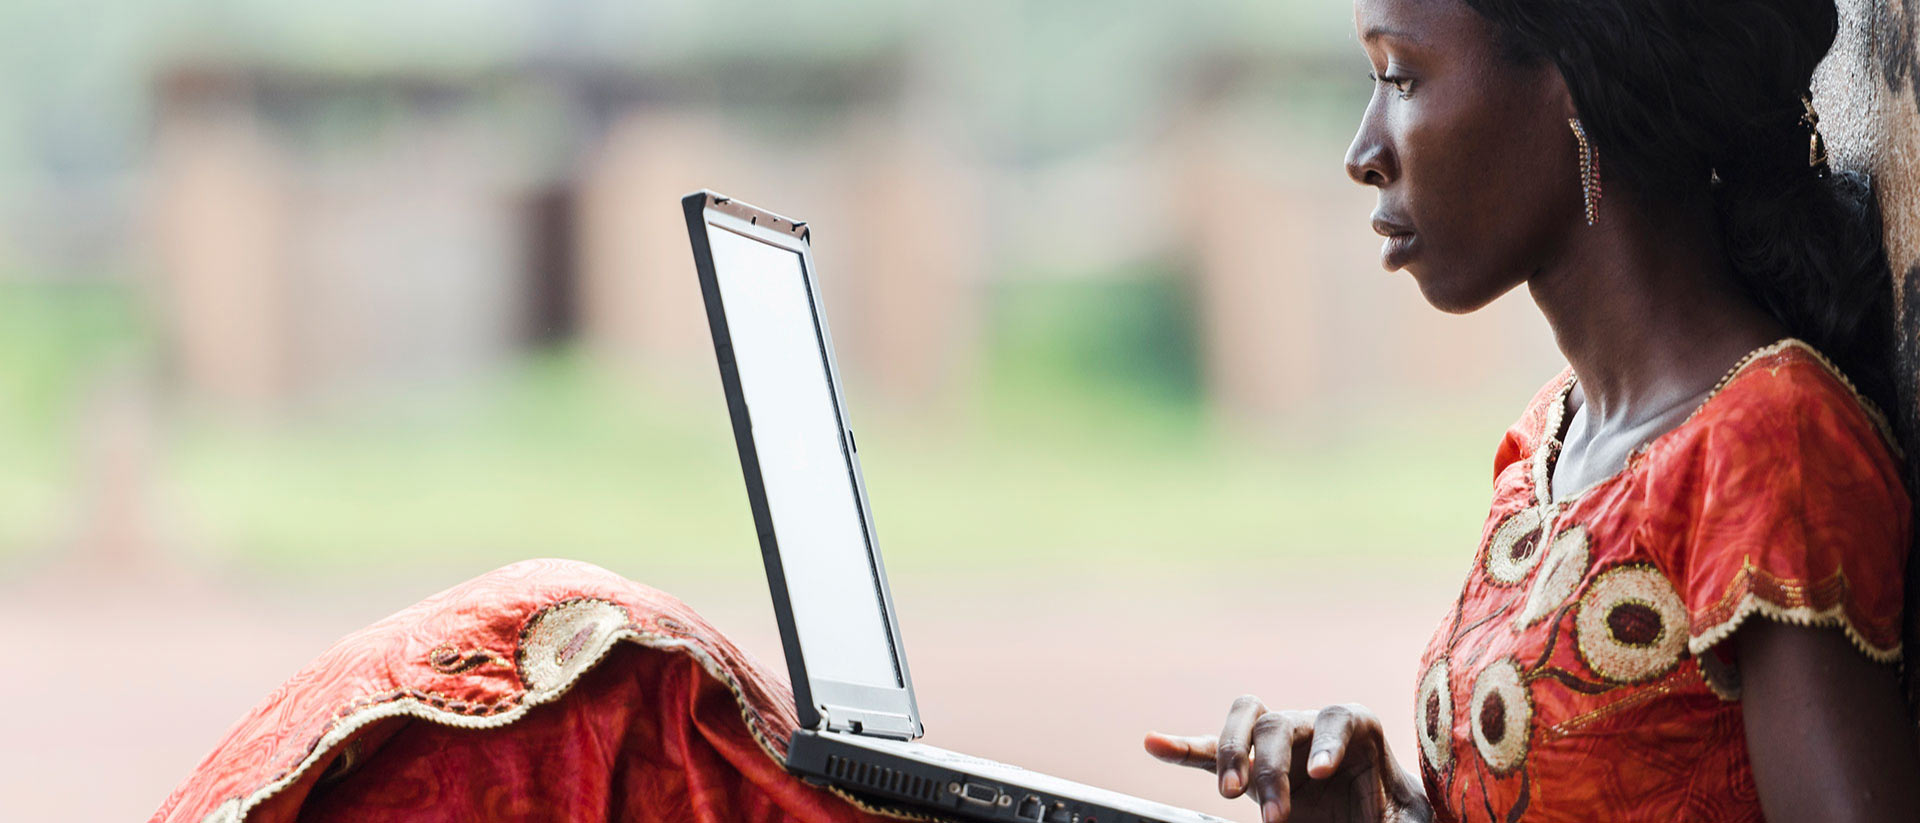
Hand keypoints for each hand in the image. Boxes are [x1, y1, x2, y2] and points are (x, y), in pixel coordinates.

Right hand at [1144, 697, 1429, 822]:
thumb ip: (1405, 822)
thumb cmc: (1392, 815)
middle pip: (1280, 725)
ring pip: (1244, 722)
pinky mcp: (1247, 768)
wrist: (1367, 820)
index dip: (1327, 741)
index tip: (1318, 773)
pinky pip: (1207, 750)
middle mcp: (1311, 726)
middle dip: (1271, 770)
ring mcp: (1275, 744)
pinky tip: (1153, 743)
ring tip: (1229, 794)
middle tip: (1275, 818)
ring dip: (1232, 755)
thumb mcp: (1408, 820)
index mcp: (1356, 728)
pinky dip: (1181, 748)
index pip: (1339, 718)